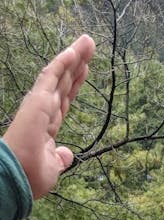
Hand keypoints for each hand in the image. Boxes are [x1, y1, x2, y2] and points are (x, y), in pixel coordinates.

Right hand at [3, 34, 95, 198]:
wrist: (18, 178)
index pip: (64, 100)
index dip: (75, 84)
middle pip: (64, 83)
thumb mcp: (52, 168)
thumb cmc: (31, 177)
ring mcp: (39, 105)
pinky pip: (51, 77)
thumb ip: (60, 158)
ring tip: (88, 41)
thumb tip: (67, 154)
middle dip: (78, 65)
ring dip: (74, 57)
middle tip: (89, 45)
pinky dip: (63, 63)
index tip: (85, 69)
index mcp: (46, 127)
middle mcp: (43, 112)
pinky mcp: (37, 101)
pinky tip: (74, 51)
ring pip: (60, 75)